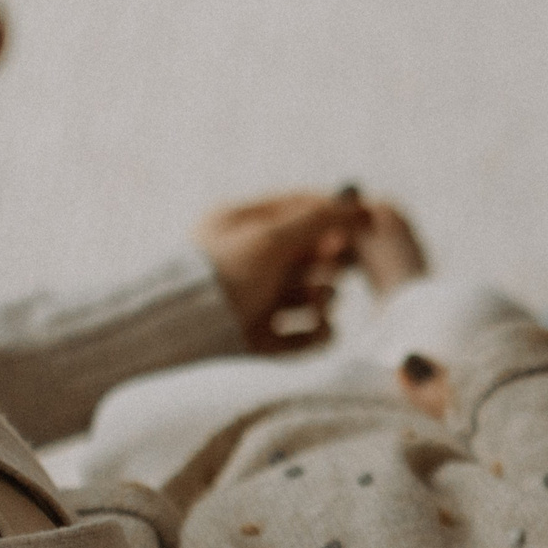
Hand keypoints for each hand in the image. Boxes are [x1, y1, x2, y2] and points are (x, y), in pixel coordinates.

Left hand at [194, 191, 360, 353]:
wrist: (185, 336)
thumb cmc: (225, 276)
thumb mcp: (272, 238)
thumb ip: (319, 220)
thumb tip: (362, 208)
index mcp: (240, 226)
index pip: (297, 209)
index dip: (331, 215)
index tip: (358, 225)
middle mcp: (248, 261)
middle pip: (308, 254)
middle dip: (326, 264)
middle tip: (327, 270)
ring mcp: (255, 301)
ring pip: (310, 294)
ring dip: (323, 298)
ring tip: (318, 304)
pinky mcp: (261, 339)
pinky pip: (304, 333)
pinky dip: (317, 332)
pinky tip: (320, 329)